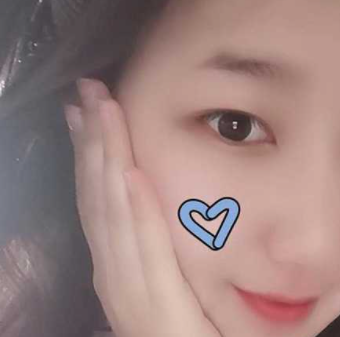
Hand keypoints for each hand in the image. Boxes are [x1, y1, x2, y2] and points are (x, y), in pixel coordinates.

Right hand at [64, 78, 222, 336]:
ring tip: (102, 112)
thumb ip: (152, 240)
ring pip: (112, 215)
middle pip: (97, 196)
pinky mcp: (158, 314)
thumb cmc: (188, 326)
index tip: (86, 108)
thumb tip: (141, 187)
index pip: (97, 196)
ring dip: (106, 160)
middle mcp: (114, 272)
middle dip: (92, 141)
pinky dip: (135, 212)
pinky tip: (130, 175)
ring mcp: (130, 294)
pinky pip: (147, 252)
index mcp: (117, 261)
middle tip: (87, 91)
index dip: (89, 150)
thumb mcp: (163, 274)